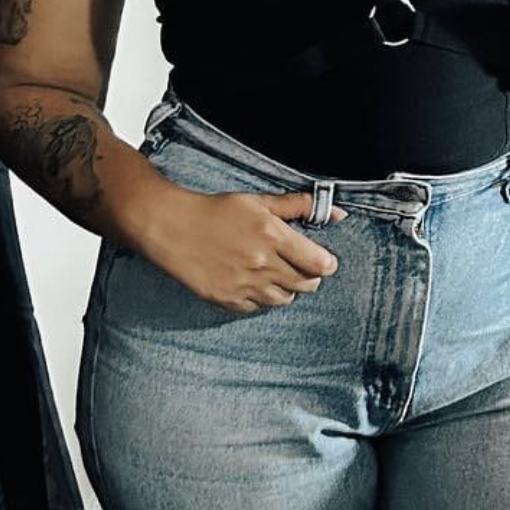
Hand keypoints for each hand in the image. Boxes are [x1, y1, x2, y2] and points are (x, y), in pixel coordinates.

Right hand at [140, 184, 344, 314]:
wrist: (172, 227)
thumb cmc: (216, 210)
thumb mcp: (258, 201)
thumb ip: (299, 206)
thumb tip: (337, 213)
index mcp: (272, 235)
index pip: (319, 263)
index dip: (325, 264)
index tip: (323, 260)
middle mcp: (261, 263)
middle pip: (306, 285)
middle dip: (309, 277)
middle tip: (301, 266)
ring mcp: (244, 284)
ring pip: (284, 299)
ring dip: (287, 289)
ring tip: (275, 273)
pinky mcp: (227, 299)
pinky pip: (257, 308)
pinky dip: (261, 298)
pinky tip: (253, 282)